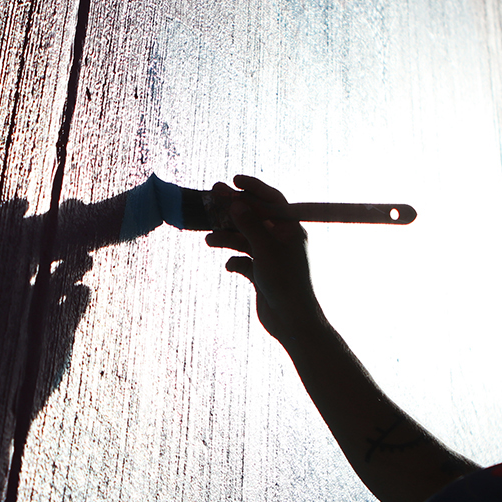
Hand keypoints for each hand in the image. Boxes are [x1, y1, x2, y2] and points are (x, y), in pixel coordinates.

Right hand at [203, 174, 319, 341]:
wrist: (292, 321)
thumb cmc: (285, 282)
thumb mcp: (265, 249)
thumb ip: (250, 224)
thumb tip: (236, 202)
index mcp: (291, 229)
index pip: (272, 200)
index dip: (254, 188)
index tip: (234, 180)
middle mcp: (282, 240)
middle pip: (255, 217)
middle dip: (234, 209)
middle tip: (213, 196)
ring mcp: (271, 257)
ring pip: (245, 239)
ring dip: (228, 238)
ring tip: (209, 240)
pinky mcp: (262, 274)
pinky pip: (244, 261)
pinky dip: (235, 261)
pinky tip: (229, 266)